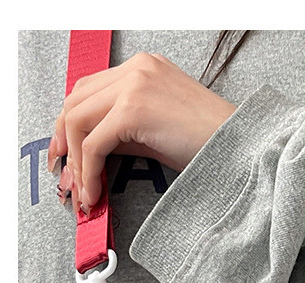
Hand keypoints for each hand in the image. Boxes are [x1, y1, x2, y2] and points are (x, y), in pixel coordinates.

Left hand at [48, 52, 236, 212]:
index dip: (70, 122)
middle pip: (76, 100)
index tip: (66, 151)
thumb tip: (95, 152)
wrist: (241, 146)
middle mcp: (136, 69)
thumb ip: (126, 132)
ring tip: (81, 191)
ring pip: (78, 120)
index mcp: (144, 67)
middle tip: (65, 174)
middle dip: (63, 140)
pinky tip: (94, 192)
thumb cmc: (211, 142)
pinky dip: (88, 170)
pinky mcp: (133, 110)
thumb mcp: (161, 130)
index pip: (90, 89)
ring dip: (75, 160)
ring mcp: (133, 85)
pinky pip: (94, 143)